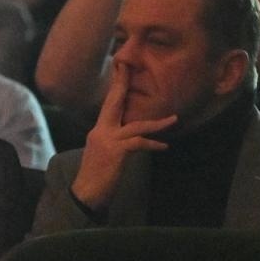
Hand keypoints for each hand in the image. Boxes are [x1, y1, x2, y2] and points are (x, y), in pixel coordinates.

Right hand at [69, 60, 177, 212]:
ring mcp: (107, 140)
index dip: (115, 86)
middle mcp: (100, 131)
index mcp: (98, 131)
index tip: (120, 67)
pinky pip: (139, 143)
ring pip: (135, 125)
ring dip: (157, 123)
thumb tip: (132, 135)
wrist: (85, 194)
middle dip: (122, 84)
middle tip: (128, 66)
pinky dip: (152, 144)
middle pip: (113, 102)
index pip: (108, 105)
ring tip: (174, 119)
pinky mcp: (116, 152)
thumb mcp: (104, 154)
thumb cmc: (96, 177)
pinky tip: (164, 147)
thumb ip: (114, 141)